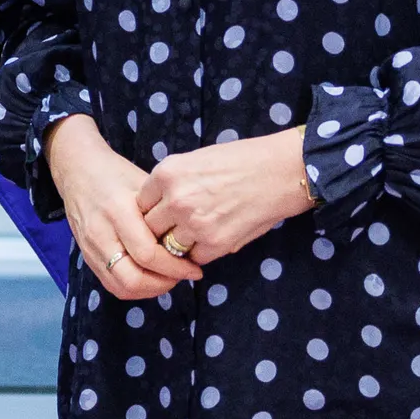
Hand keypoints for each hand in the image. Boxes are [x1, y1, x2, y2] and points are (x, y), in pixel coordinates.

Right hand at [45, 116, 198, 300]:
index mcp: (118, 211)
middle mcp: (101, 233)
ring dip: (148, 289)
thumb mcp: (144, 184)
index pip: (148, 254)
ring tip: (167, 278)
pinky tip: (149, 277)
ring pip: (120, 287)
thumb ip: (163, 213)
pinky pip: (111, 284)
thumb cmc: (116, 173)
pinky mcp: (86, 256)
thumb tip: (191, 241)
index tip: (194, 268)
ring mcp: (90, 247)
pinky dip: (134, 288)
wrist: (77, 171)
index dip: (175, 267)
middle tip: (181, 275)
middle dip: (163, 284)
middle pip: (132, 278)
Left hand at [137, 129, 313, 267]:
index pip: (139, 204)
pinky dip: (200, 253)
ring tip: (195, 234)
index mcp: (166, 174)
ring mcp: (194, 224)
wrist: (280, 171)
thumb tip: (156, 208)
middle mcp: (175, 200)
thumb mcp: (194, 161)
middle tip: (175, 229)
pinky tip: (212, 240)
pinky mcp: (215, 243)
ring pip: (168, 247)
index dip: (151, 211)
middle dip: (160, 231)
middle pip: (149, 228)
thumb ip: (171, 184)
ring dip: (178, 245)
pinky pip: (193, 257)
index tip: (162, 213)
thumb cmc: (240, 161)